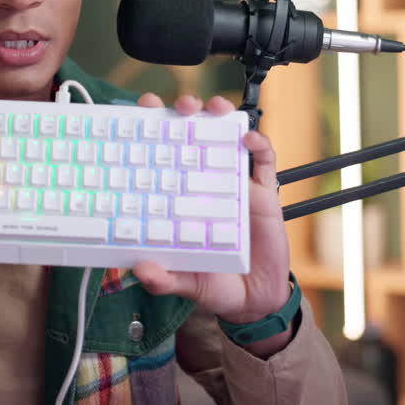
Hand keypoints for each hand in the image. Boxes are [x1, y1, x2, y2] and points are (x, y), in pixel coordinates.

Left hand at [132, 93, 294, 354]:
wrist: (254, 298)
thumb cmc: (213, 283)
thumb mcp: (183, 282)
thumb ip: (163, 278)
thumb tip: (141, 270)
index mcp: (177, 197)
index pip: (160, 154)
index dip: (151, 128)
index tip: (142, 109)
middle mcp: (203, 183)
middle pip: (192, 135)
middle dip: (185, 111)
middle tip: (181, 106)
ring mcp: (233, 184)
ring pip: (226, 138)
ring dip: (220, 116)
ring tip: (214, 109)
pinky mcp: (263, 193)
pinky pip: (263, 161)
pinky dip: (258, 144)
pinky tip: (248, 139)